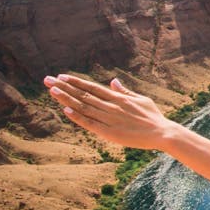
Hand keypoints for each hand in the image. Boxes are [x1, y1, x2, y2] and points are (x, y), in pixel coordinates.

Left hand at [43, 74, 178, 149]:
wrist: (162, 133)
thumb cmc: (153, 117)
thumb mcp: (141, 99)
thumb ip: (125, 91)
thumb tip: (113, 81)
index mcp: (118, 98)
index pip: (92, 87)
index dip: (75, 82)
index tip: (61, 77)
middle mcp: (111, 106)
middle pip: (83, 95)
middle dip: (64, 87)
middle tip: (47, 80)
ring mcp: (109, 118)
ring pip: (83, 107)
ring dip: (66, 98)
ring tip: (52, 91)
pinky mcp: (109, 132)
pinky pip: (90, 123)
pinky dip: (78, 117)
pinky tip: (66, 110)